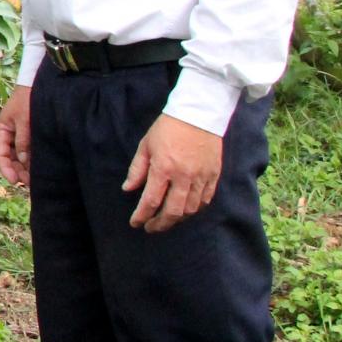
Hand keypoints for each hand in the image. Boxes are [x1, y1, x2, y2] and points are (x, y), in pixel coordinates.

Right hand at [0, 85, 30, 186]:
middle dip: (17, 171)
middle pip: (10, 158)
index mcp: (2, 130)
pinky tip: (39, 167)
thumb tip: (24, 162)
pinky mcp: (31, 135)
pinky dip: (32, 160)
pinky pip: (29, 151)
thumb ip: (23, 141)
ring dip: (25, 168)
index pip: (0, 153)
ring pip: (20, 156)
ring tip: (35, 178)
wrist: (38, 84)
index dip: (6, 169)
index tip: (15, 181)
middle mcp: (9, 134)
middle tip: (29, 183)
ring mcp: (20, 135)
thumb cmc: (28, 100)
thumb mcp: (24, 120)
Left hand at [124, 113, 222, 232]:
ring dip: (177, 219)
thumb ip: (137, 170)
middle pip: (173, 211)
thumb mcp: (146, 145)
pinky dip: (195, 209)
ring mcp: (201, 178)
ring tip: (166, 220)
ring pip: (190, 209)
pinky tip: (186, 210)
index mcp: (163, 168)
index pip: (151, 201)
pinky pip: (205, 200)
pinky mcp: (214, 176)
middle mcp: (183, 177)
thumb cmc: (168, 128)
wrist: (199, 114)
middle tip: (151, 227)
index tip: (135, 223)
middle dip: (160, 224)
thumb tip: (128, 189)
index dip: (142, 216)